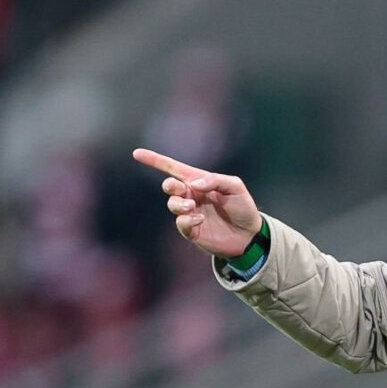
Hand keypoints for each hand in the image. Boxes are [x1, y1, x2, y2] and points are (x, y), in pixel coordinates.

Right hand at [132, 148, 261, 257]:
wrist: (249, 234)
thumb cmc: (243, 207)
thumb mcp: (235, 187)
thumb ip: (215, 180)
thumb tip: (192, 184)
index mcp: (199, 181)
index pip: (173, 168)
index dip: (155, 160)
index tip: (136, 153)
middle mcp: (191, 195)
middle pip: (169, 186)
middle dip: (170, 186)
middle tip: (180, 189)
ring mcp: (190, 213)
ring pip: (173, 204)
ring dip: (179, 204)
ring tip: (193, 206)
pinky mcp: (191, 230)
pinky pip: (181, 223)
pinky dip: (188, 219)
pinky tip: (200, 219)